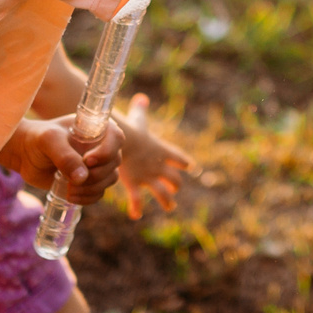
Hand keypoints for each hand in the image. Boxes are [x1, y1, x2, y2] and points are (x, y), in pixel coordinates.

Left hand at [0, 111, 123, 203]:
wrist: (24, 154)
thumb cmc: (37, 139)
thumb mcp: (49, 141)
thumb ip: (65, 157)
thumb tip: (82, 178)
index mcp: (96, 129)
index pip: (116, 137)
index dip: (107, 151)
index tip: (87, 160)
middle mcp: (100, 145)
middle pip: (114, 162)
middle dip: (96, 175)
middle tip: (72, 180)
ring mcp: (96, 165)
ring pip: (110, 179)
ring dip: (92, 189)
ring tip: (69, 190)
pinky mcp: (89, 181)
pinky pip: (99, 193)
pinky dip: (88, 198)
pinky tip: (70, 196)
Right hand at [114, 96, 196, 217]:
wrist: (121, 142)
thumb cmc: (130, 130)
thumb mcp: (137, 120)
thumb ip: (140, 110)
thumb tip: (141, 97)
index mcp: (163, 151)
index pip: (179, 158)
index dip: (184, 162)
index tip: (190, 166)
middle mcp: (159, 166)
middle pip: (174, 179)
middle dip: (175, 184)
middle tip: (174, 189)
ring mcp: (148, 177)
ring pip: (162, 194)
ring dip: (166, 201)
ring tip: (169, 206)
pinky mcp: (135, 184)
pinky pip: (136, 200)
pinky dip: (136, 207)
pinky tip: (136, 215)